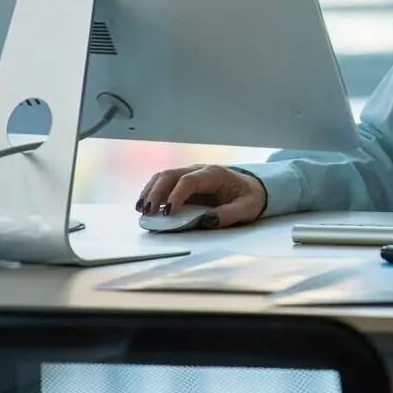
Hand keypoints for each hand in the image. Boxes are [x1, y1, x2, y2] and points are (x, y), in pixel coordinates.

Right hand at [137, 164, 266, 228]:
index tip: (167, 213)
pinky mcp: (184, 182)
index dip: (176, 195)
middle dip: (156, 192)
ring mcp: (190, 174)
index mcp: (214, 175)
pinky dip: (152, 192)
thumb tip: (207, 221)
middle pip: (171, 175)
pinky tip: (144, 205)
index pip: (189, 181)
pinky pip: (164, 183)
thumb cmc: (249, 197)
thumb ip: (230, 214)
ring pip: (163, 176)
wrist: (251, 187)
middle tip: (146, 212)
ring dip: (150, 191)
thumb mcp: (247, 208)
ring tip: (140, 209)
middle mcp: (199, 170)